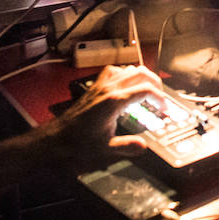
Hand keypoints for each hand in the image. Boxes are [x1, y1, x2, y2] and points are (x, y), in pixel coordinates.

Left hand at [38, 64, 162, 168]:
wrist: (54, 141)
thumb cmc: (76, 145)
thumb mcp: (106, 150)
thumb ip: (127, 147)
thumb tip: (143, 145)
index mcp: (114, 101)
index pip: (146, 90)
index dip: (160, 98)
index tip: (165, 109)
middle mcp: (108, 89)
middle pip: (139, 73)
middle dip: (155, 82)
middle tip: (161, 96)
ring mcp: (100, 86)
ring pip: (127, 69)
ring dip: (141, 76)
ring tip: (148, 89)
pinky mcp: (94, 89)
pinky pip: (113, 72)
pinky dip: (125, 75)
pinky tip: (126, 86)